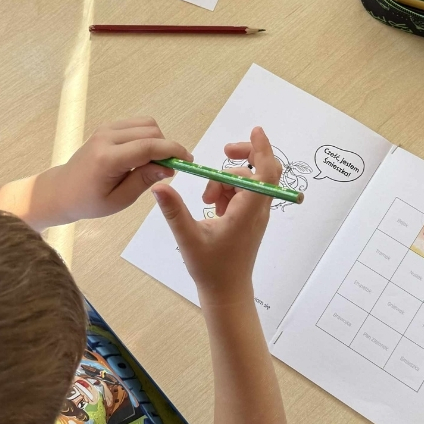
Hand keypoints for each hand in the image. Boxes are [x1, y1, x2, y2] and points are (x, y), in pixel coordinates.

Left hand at [50, 117, 190, 221]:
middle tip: (169, 169)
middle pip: (151, 132)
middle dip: (166, 148)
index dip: (172, 151)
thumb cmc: (90, 201)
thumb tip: (169, 167)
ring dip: (158, 141)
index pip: (148, 147)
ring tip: (154, 162)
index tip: (188, 161)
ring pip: (147, 124)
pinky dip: (148, 136)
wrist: (62, 190)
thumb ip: (144, 181)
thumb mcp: (120, 200)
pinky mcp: (107, 127)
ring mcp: (106, 129)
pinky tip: (143, 154)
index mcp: (108, 159)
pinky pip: (137, 124)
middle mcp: (106, 138)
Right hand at [151, 127, 282, 303]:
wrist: (226, 293)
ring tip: (206, 202)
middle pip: (261, 170)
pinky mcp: (250, 219)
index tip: (255, 131)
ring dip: (226, 181)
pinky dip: (227, 193)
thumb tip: (160, 186)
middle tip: (223, 151)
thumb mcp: (188, 238)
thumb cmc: (211, 269)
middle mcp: (257, 210)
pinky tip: (212, 210)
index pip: (264, 173)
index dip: (262, 149)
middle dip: (242, 157)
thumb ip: (174, 211)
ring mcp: (256, 214)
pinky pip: (242, 194)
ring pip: (247, 182)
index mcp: (247, 212)